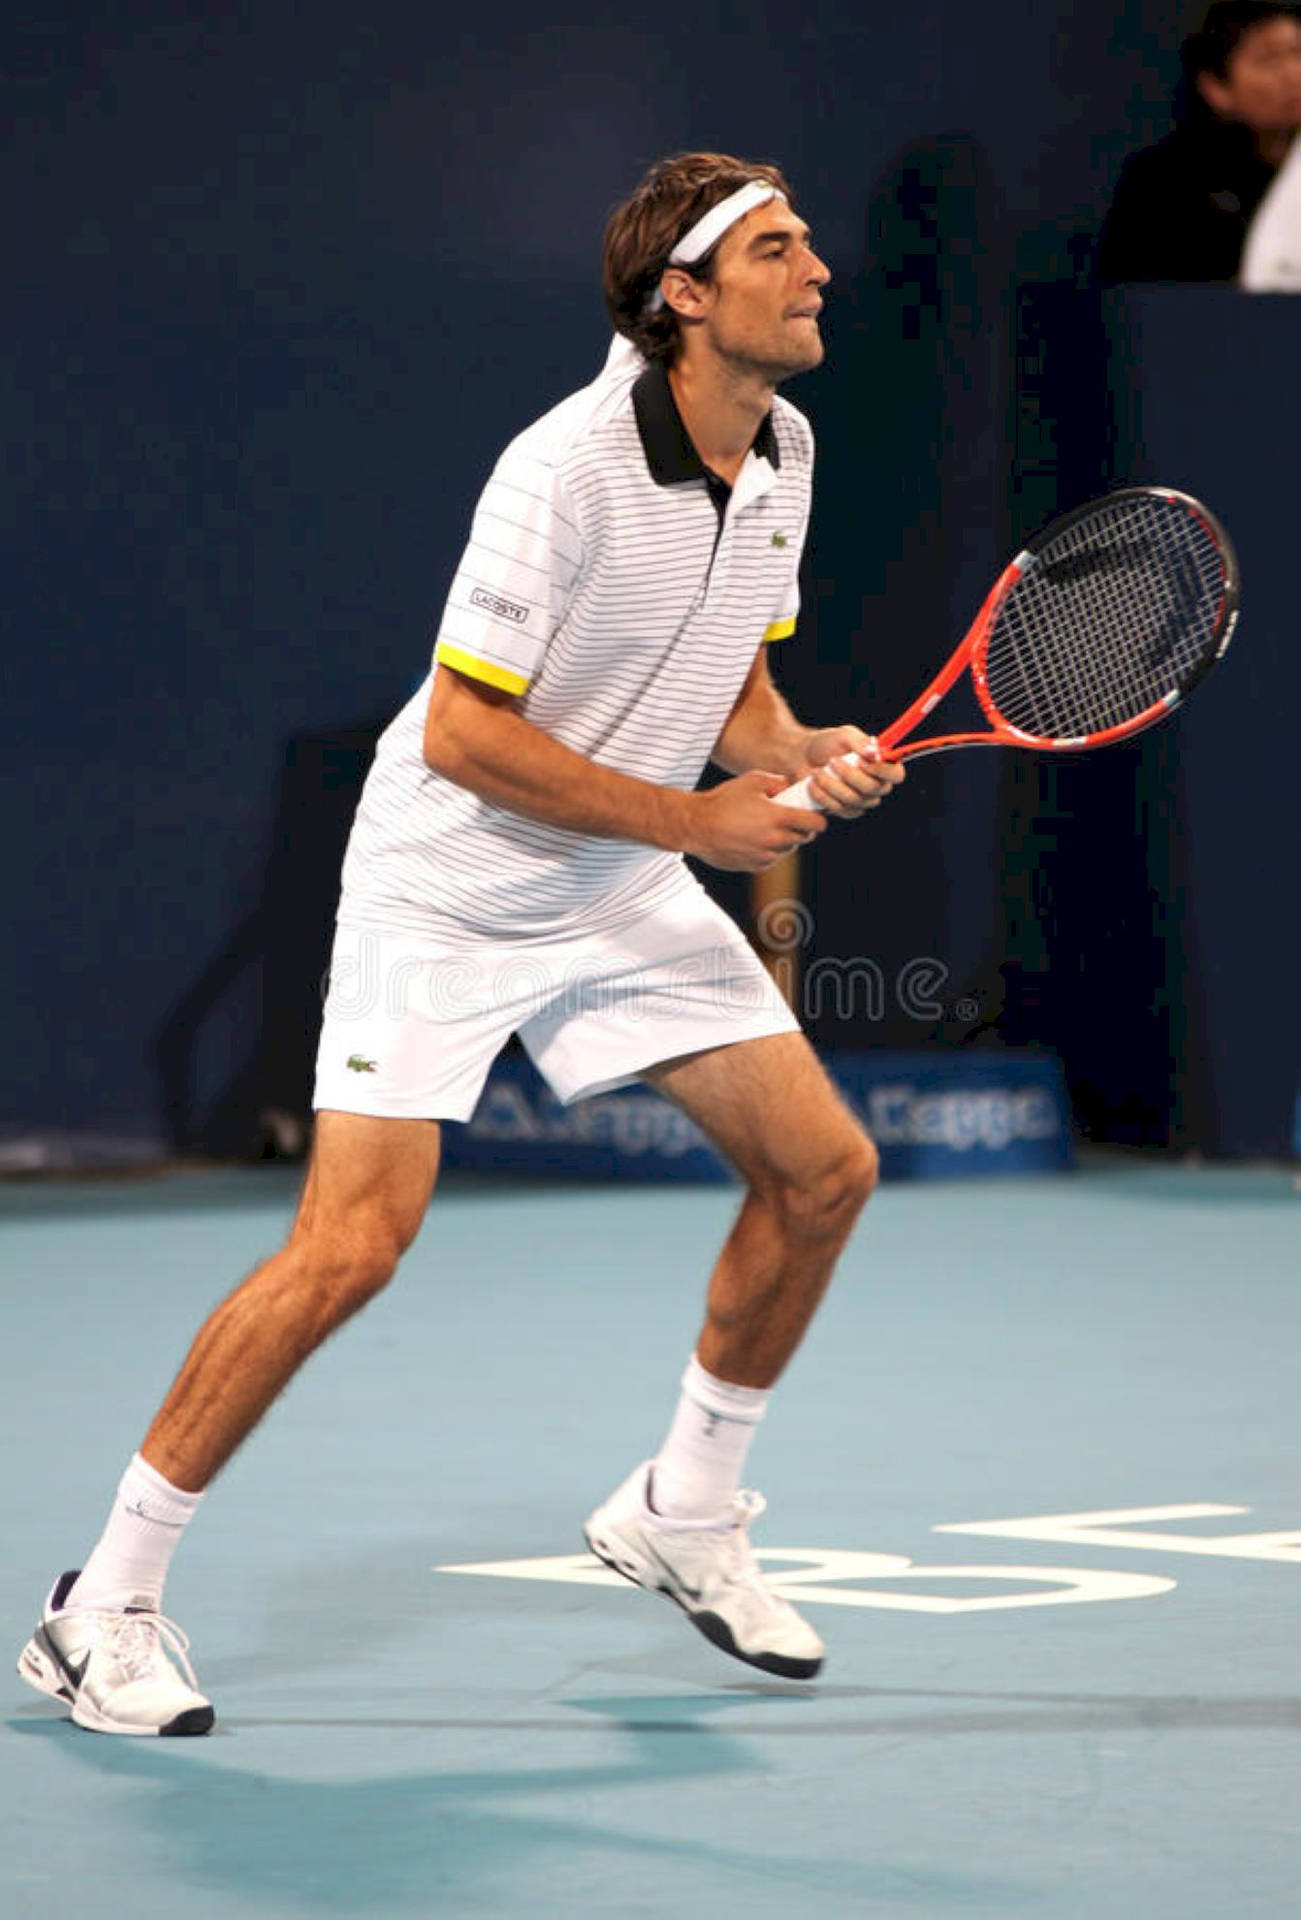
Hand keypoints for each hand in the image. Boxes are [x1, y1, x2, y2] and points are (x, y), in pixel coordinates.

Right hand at [684, 770, 826, 871]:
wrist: (697, 826)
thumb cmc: (723, 801)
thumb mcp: (752, 780)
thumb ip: (778, 782)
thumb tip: (792, 787)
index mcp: (780, 818)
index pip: (817, 824)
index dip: (818, 818)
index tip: (813, 814)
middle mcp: (776, 840)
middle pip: (804, 838)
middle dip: (800, 828)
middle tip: (788, 818)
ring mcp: (766, 856)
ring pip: (788, 850)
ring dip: (784, 840)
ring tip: (765, 827)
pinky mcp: (755, 867)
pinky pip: (771, 859)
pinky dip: (768, 851)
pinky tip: (753, 838)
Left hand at [798, 725, 904, 815]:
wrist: (802, 757)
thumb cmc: (827, 742)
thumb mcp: (843, 735)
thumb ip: (859, 742)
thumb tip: (874, 753)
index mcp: (883, 765)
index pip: (896, 775)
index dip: (882, 771)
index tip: (861, 762)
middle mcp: (877, 785)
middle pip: (872, 789)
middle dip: (848, 775)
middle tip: (831, 761)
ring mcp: (862, 801)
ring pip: (853, 800)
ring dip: (831, 785)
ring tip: (817, 771)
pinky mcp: (845, 811)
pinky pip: (839, 809)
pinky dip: (823, 796)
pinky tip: (813, 784)